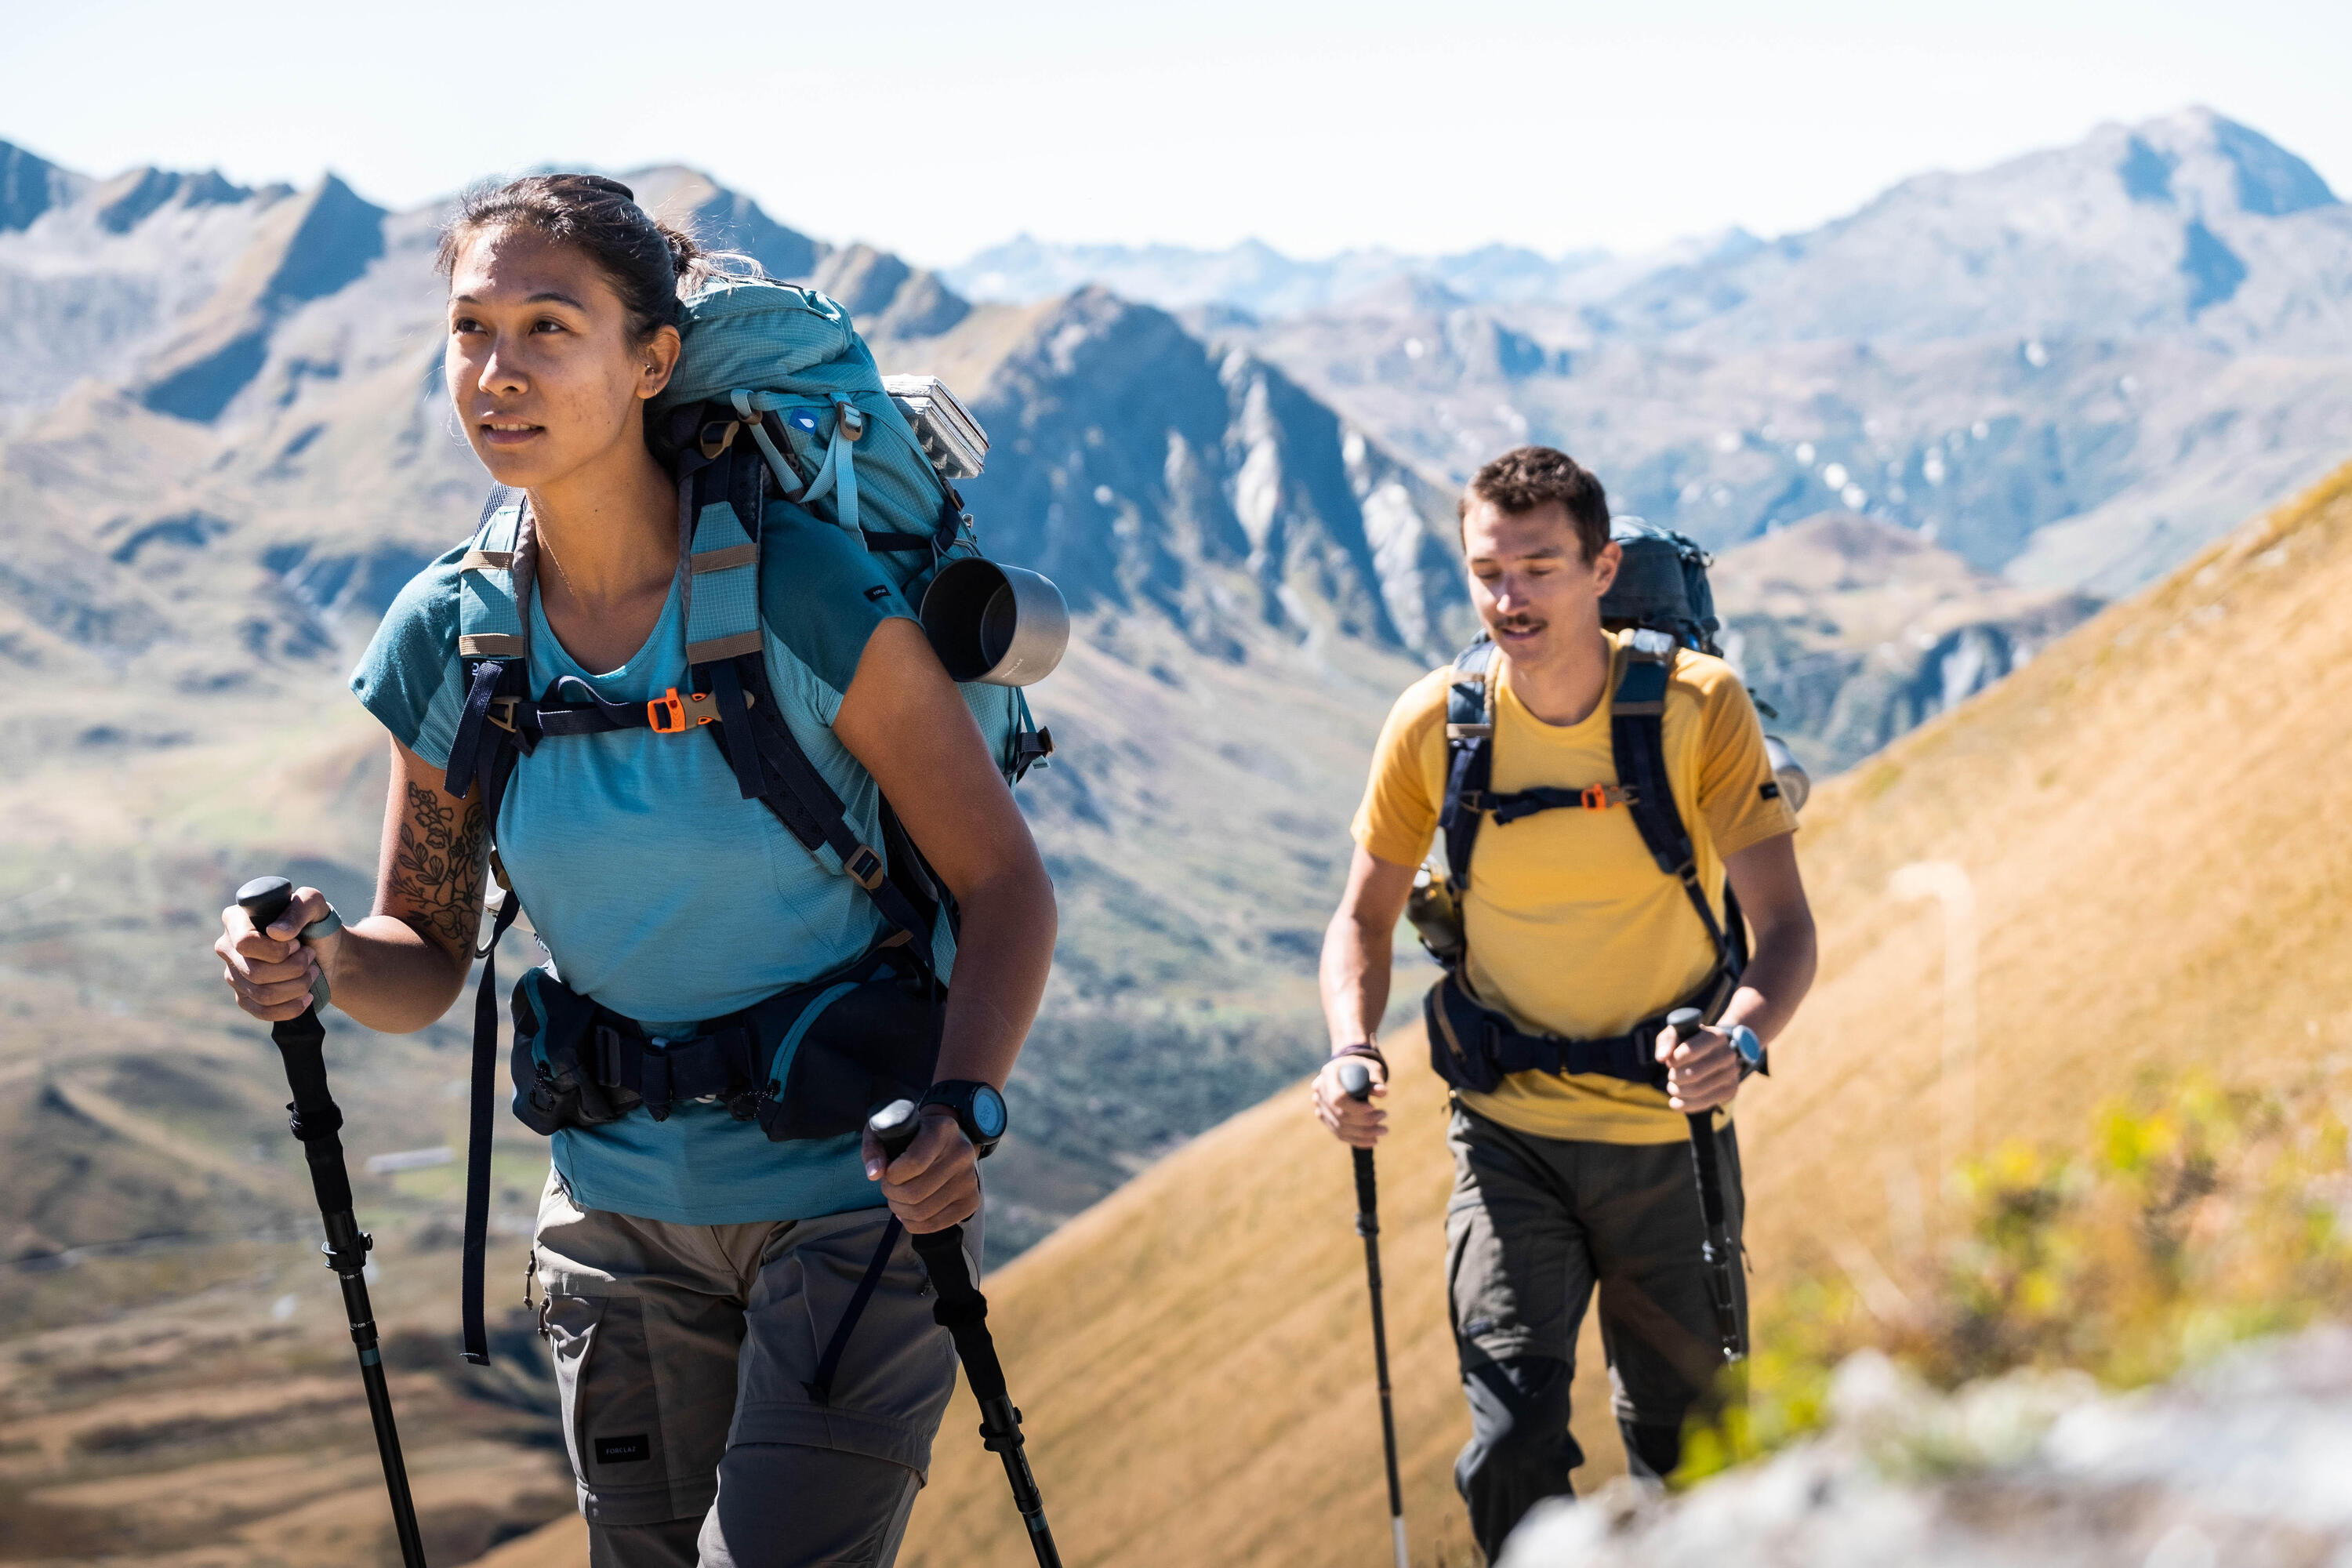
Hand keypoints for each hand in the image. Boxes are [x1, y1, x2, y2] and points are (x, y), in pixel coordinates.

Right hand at [216, 886, 338, 1021]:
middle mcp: (228, 947)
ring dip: (297, 986)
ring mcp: (234, 974)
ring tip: (312, 972)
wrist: (328, 953)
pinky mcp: (244, 997)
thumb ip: (299, 907)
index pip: (245, 943)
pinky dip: (291, 1007)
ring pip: (262, 994)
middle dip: (294, 968)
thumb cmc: (316, 923)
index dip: (276, 950)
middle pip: (255, 972)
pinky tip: (306, 997)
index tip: (297, 944)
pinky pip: (262, 1012)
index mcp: (236, 920)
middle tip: (310, 956)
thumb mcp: (315, 904)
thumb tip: (275, 933)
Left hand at [862, 1107, 979, 1231]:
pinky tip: (909, 1209)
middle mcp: (961, 1153)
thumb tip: (874, 1173)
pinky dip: (913, 1222)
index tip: (887, 1171)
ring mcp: (969, 1179)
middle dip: (891, 1193)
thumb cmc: (910, 1137)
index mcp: (942, 1130)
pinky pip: (934, 1225)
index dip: (892, 1175)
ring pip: (921, 1212)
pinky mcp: (971, 1200)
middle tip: (889, 1186)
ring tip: (898, 1196)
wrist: (944, 1143)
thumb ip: (874, 1148)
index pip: (914, 1162)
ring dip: (899, 1209)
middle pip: (914, 1192)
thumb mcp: (887, 1131)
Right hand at [1311, 1056, 1388, 1147]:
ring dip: (1364, 1133)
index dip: (1356, 1108)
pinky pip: (1339, 1133)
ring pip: (1340, 1127)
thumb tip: (1383, 1092)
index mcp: (1328, 1074)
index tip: (1373, 1107)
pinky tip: (1373, 1141)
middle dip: (1365, 1121)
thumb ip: (1376, 1080)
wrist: (1348, 1069)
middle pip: (1340, 1115)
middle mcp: (1320, 1091)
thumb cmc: (1361, 1067)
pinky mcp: (1324, 1117)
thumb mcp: (1370, 1068)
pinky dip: (1357, 1139)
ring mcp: (1320, 1106)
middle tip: (1384, 1116)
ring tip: (1384, 1130)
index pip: (1337, 1098)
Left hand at [1656, 1019, 1740, 1112]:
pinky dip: (1684, 1105)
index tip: (1670, 1062)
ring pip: (1697, 1090)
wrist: (1714, 1053)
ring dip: (1677, 1091)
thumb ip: (1667, 1041)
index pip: (1690, 1051)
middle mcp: (1727, 1054)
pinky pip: (1704, 1103)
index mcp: (1715, 1036)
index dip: (1674, 1060)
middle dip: (1675, 1077)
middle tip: (1671, 1076)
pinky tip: (1675, 1102)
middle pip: (1693, 1074)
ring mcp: (1732, 1074)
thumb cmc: (1690, 1042)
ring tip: (1672, 1087)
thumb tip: (1661, 1057)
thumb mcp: (1677, 1033)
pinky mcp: (1731, 1090)